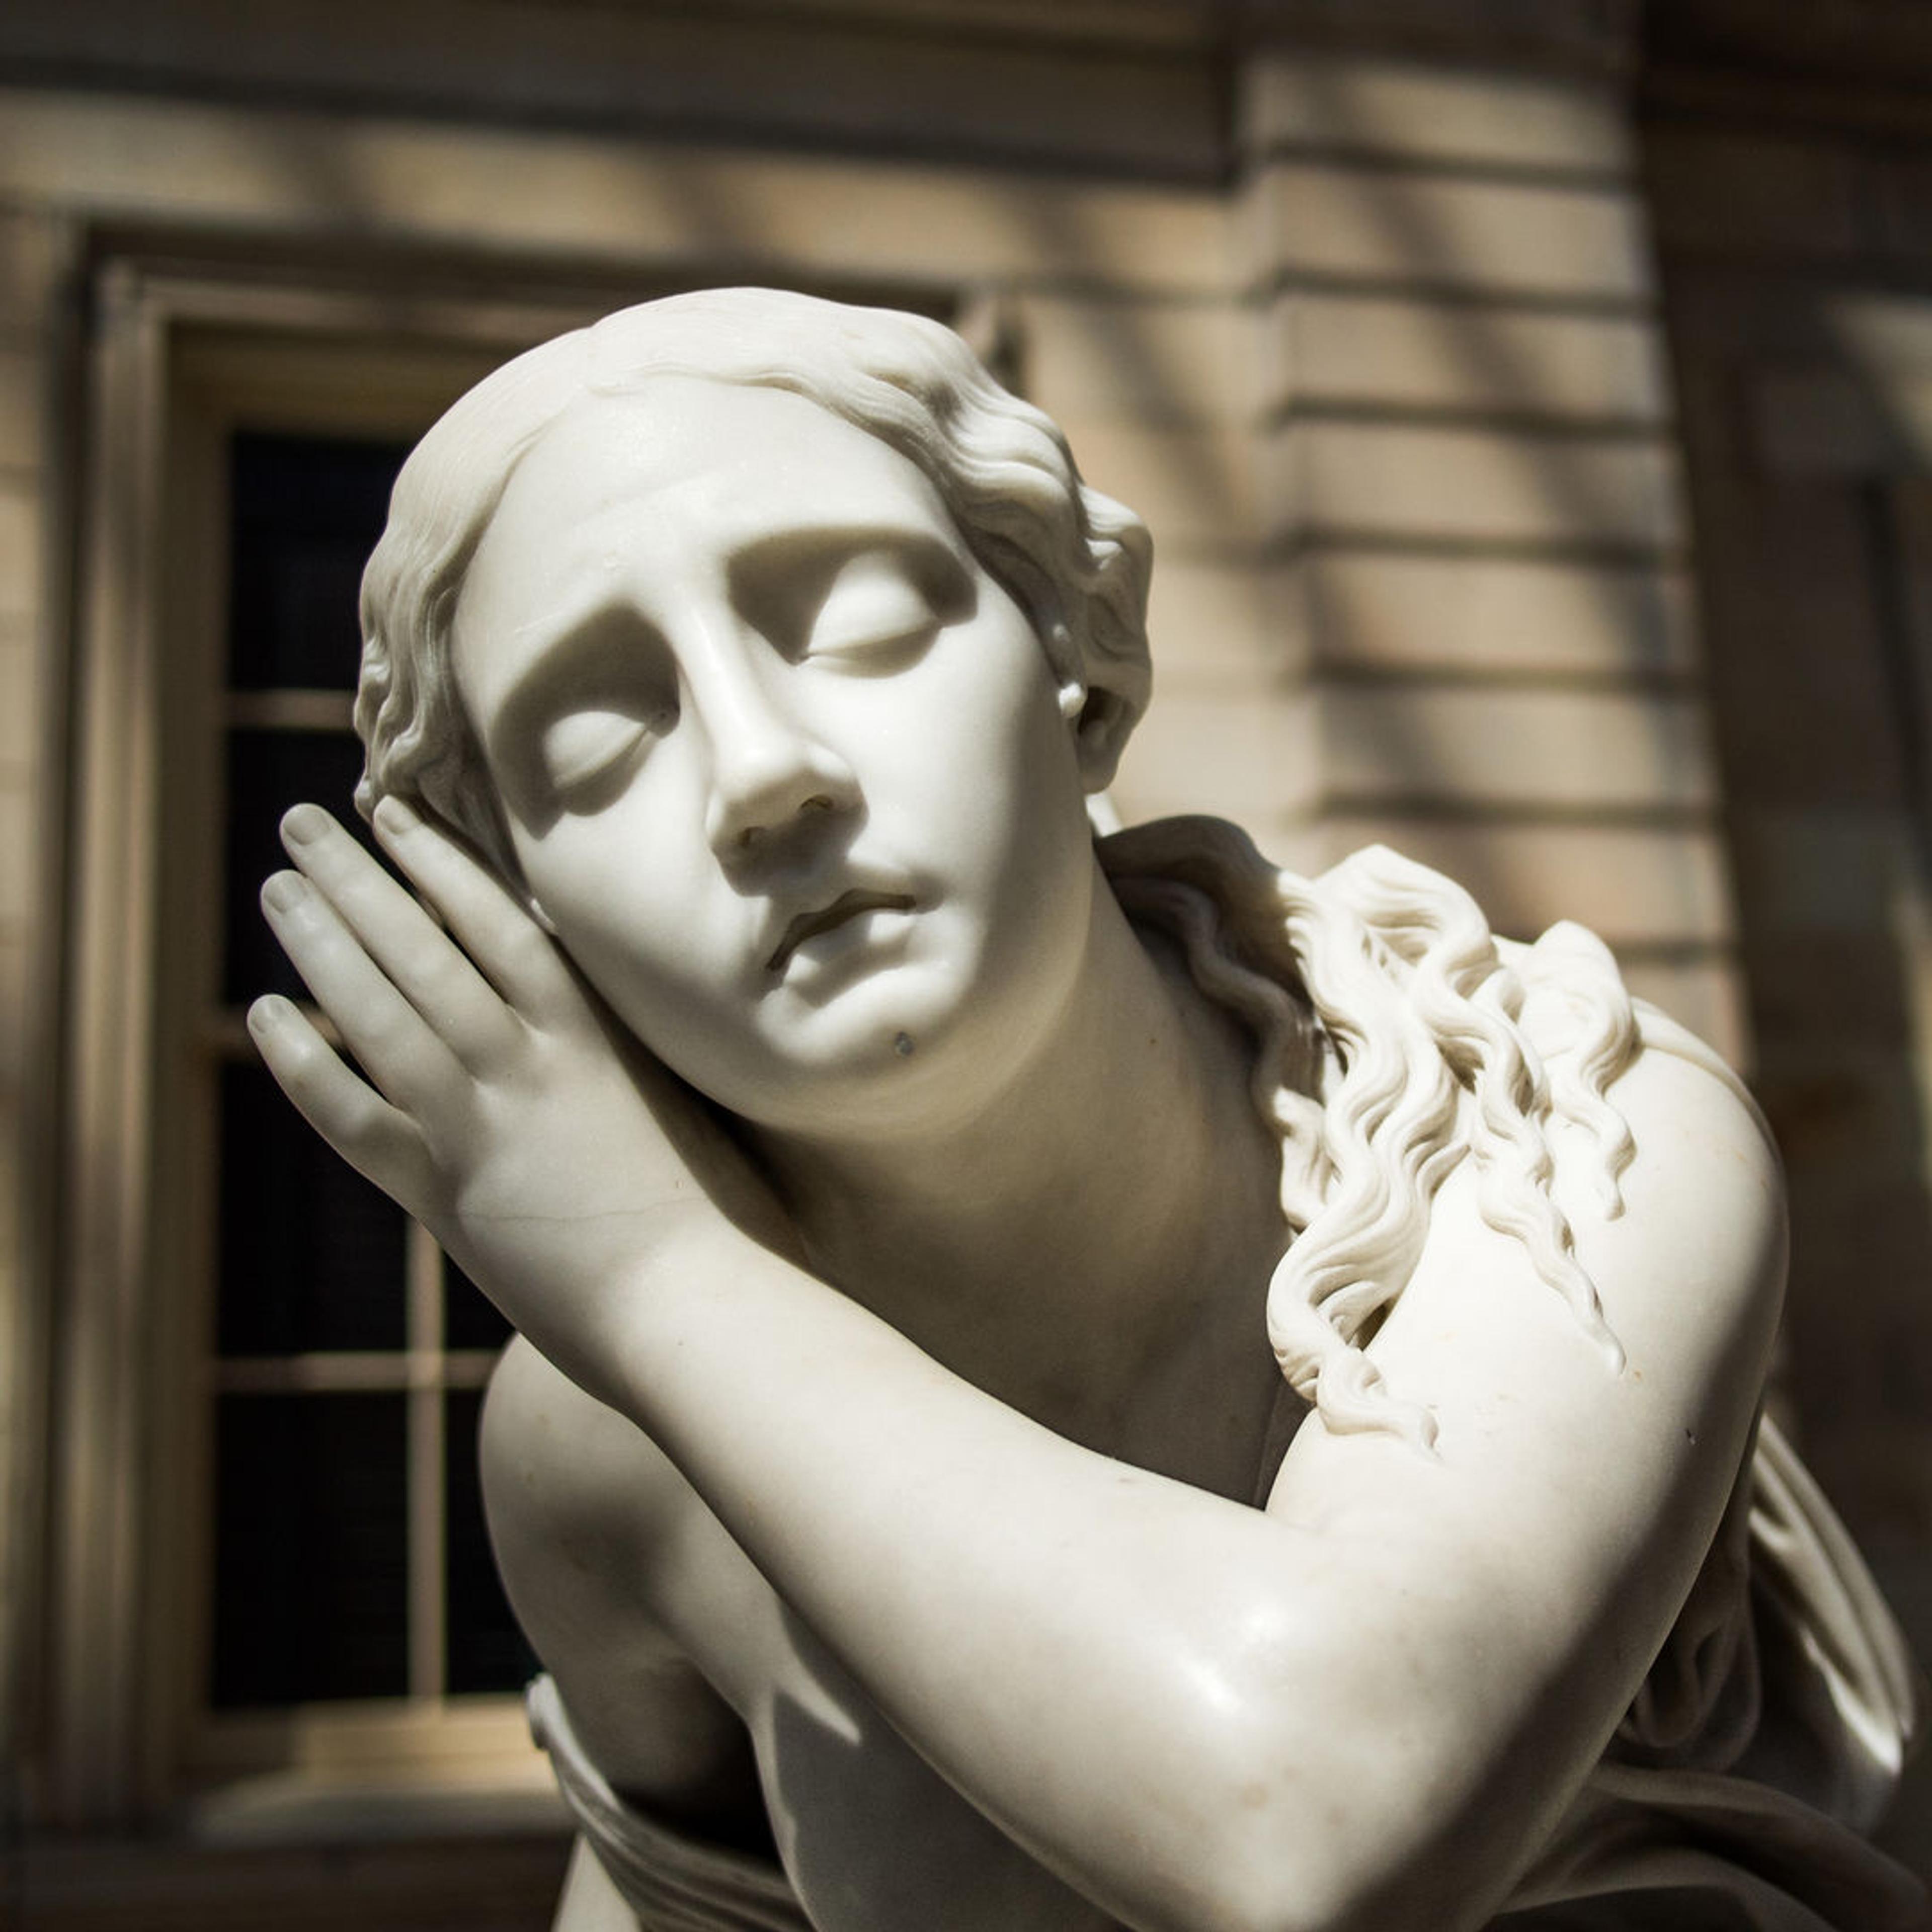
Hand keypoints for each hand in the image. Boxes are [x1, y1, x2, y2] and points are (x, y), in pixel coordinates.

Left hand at [249, 798, 789, 1396]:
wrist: (698, 1309)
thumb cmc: (732, 1220)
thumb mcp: (696, 1105)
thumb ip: (646, 1052)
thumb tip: (618, 1006)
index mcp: (596, 1037)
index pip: (502, 922)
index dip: (443, 861)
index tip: (398, 812)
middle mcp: (529, 1064)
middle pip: (426, 946)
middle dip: (359, 877)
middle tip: (303, 823)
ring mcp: (481, 1126)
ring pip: (379, 1011)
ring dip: (322, 942)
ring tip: (277, 889)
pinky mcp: (446, 1194)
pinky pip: (351, 1113)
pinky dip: (302, 1060)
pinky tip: (265, 1013)